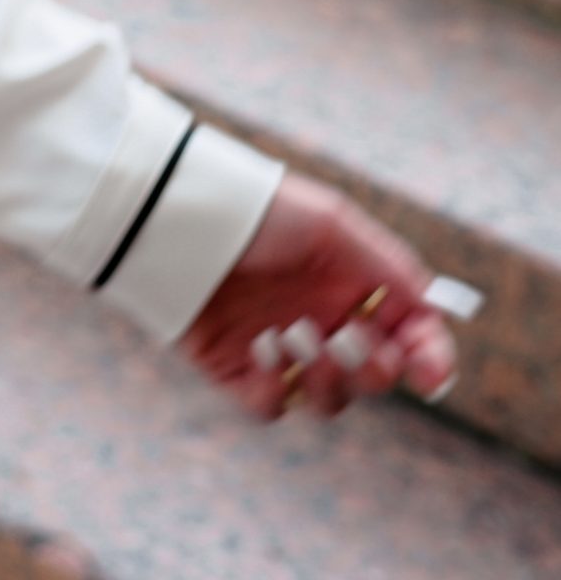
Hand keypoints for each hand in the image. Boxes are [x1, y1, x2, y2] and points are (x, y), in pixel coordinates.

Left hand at [177, 172, 458, 420]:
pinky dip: (274, 392)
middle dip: (375, 370)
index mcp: (352, 284)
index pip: (409, 334)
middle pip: (374, 376)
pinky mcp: (238, 369)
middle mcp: (323, 320)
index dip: (428, 357)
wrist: (183, 217)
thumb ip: (389, 266)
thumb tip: (435, 310)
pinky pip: (271, 407)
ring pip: (329, 400)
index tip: (429, 372)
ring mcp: (282, 348)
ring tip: (299, 339)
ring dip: (327, 383)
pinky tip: (263, 350)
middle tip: (350, 340)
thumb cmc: (262, 210)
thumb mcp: (333, 223)